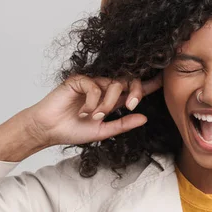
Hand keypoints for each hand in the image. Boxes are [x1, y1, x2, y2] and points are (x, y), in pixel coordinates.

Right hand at [22, 73, 162, 146]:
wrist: (49, 130)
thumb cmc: (72, 130)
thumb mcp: (103, 131)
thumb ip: (123, 124)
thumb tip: (145, 118)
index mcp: (111, 99)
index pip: (132, 88)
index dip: (148, 84)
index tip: (163, 80)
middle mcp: (103, 88)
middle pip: (128, 80)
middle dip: (134, 91)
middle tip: (130, 105)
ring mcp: (91, 82)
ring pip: (112, 83)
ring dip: (107, 103)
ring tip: (95, 116)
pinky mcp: (78, 80)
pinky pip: (95, 85)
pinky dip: (93, 101)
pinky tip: (84, 111)